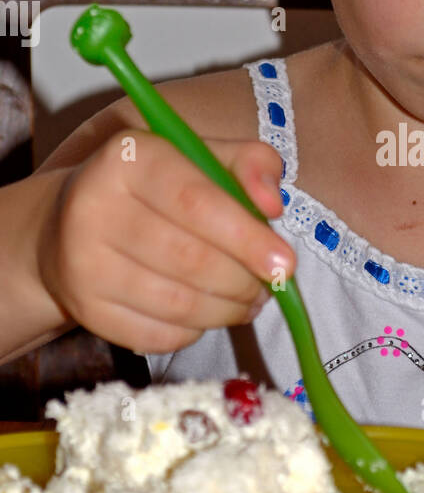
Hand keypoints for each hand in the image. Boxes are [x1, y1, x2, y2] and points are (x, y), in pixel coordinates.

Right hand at [36, 129, 295, 355]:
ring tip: (248, 300)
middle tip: (270, 285)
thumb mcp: (201, 156)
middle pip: (191, 260)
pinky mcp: (86, 310)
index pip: (196, 202)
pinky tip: (207, 312)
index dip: (247, 238)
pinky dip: (197, 330)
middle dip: (245, 281)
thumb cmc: (157, 188)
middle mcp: (94, 208)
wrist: (68, 226)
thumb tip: (272, 204)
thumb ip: (248, 164)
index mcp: (129, 158)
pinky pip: (160, 335)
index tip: (286, 264)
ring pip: (179, 305)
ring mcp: (83, 264)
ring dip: (229, 310)